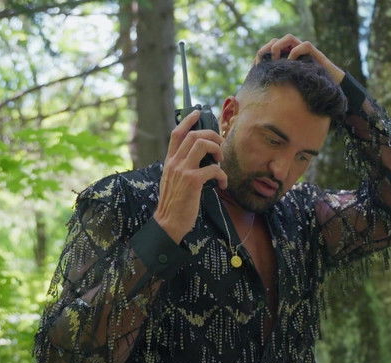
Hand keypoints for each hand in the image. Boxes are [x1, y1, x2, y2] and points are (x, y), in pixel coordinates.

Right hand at [153, 110, 227, 243]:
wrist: (168, 223)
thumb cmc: (174, 205)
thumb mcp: (173, 181)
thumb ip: (182, 168)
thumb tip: (201, 160)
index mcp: (169, 161)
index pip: (176, 133)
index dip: (188, 120)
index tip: (198, 112)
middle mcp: (174, 162)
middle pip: (194, 135)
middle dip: (212, 136)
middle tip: (221, 146)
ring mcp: (182, 170)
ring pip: (202, 145)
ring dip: (217, 150)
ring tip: (221, 162)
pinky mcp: (192, 181)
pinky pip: (213, 169)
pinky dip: (223, 176)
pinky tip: (223, 185)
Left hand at [253, 34, 345, 84]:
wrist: (329, 90)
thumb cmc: (306, 91)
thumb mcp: (287, 88)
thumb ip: (276, 85)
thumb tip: (259, 89)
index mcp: (284, 58)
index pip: (268, 49)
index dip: (260, 55)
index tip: (255, 68)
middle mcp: (293, 52)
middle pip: (275, 41)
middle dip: (266, 49)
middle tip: (262, 63)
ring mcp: (303, 51)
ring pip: (288, 38)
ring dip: (279, 47)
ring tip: (276, 60)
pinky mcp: (314, 53)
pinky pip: (304, 45)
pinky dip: (295, 52)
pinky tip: (291, 63)